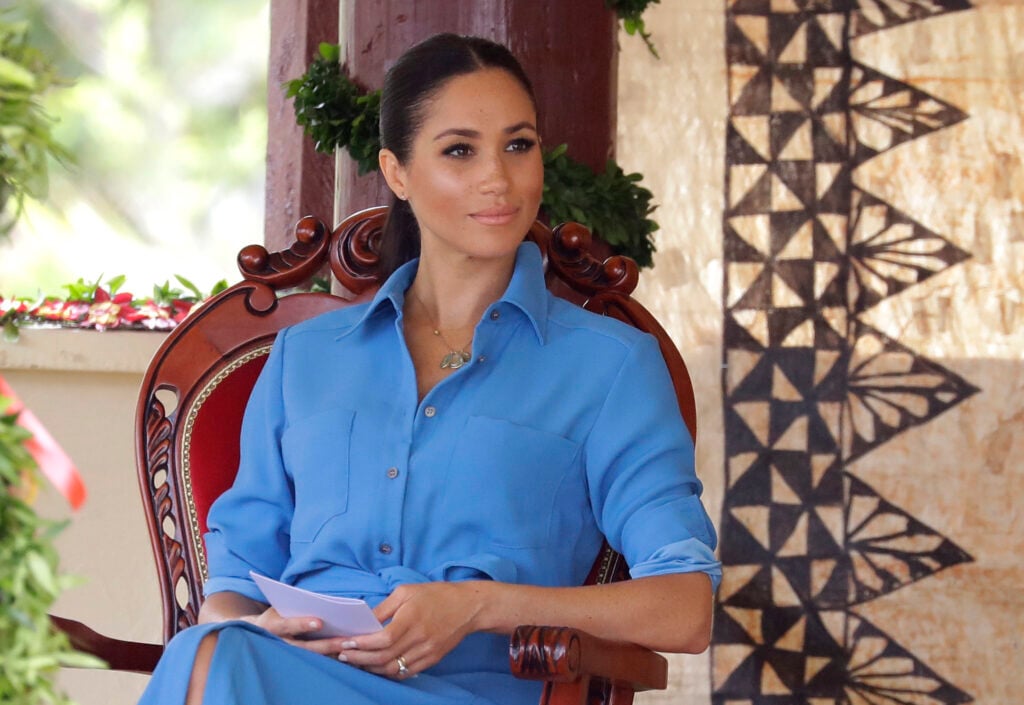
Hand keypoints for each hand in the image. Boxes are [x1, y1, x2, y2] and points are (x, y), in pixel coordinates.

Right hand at [241, 607, 350, 656]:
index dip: (302, 624)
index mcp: (271, 626)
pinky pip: (314, 665)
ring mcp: (285, 658)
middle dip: (326, 645)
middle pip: (304, 648)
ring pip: (311, 660)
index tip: (319, 622)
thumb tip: (321, 599)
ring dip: (331, 655)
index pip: (287, 625)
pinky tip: (346, 658)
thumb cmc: (275, 615)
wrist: (256, 635)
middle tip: (346, 641)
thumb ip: (295, 604)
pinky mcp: (294, 665)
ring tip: (350, 650)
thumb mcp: (279, 607)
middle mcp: (278, 645)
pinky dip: (330, 662)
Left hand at [336, 581, 485, 677]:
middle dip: (359, 658)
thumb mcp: (407, 591)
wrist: (468, 607)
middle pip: (384, 657)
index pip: (383, 639)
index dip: (362, 643)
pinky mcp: (432, 659)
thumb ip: (384, 607)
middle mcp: (420, 638)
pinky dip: (388, 672)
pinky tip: (376, 666)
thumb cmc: (436, 594)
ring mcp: (427, 651)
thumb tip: (363, 621)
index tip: (345, 643)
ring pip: (393, 668)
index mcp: (412, 618)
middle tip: (342, 655)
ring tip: (356, 661)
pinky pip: (406, 672)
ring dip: (371, 668)